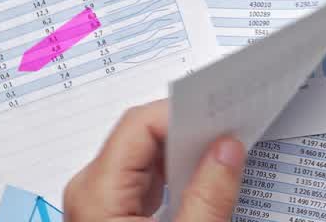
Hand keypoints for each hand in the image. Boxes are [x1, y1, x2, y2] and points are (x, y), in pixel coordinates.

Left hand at [64, 100, 246, 221]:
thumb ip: (208, 198)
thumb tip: (228, 149)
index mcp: (97, 191)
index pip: (140, 125)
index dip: (184, 114)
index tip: (222, 114)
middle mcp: (92, 190)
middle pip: (144, 136)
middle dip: (190, 131)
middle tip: (233, 127)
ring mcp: (101, 202)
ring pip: (148, 156)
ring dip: (187, 154)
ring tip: (226, 152)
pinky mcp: (115, 213)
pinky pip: (148, 178)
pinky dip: (178, 175)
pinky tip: (206, 179)